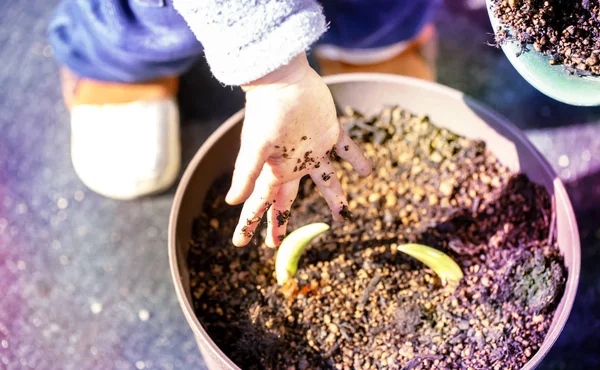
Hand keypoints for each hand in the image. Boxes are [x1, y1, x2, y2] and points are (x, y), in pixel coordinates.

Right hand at [226, 52, 371, 247]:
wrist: (284, 77)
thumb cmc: (268, 111)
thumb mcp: (257, 145)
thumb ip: (246, 173)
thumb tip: (232, 202)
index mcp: (275, 170)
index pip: (261, 204)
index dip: (250, 225)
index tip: (241, 244)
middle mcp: (292, 164)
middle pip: (287, 200)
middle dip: (282, 221)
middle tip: (278, 243)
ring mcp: (311, 150)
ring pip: (325, 180)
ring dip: (334, 197)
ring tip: (344, 214)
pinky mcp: (329, 132)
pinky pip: (346, 150)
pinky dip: (356, 160)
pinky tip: (367, 172)